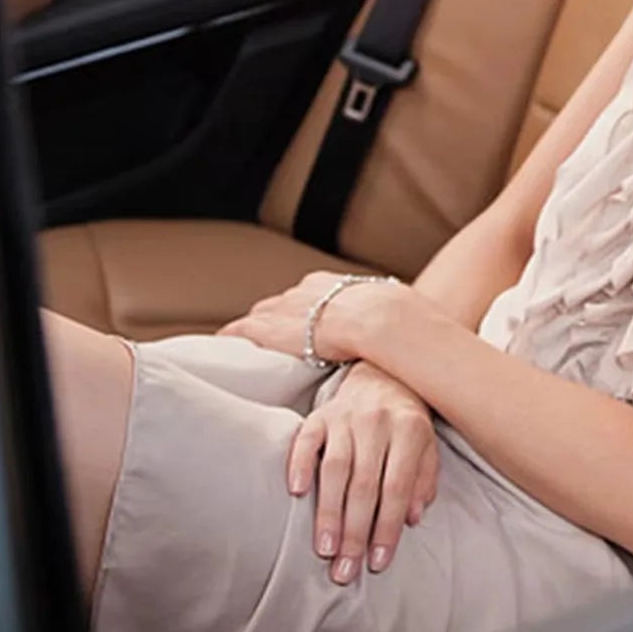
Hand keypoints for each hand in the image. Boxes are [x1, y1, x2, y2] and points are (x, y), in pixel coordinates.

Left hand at [218, 269, 403, 363]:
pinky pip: (240, 331)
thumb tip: (412, 330)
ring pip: (259, 316)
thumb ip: (389, 318)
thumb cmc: (392, 317)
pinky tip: (220, 347)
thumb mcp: (391, 310)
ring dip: (251, 329)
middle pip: (280, 303)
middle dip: (273, 317)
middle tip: (270, 335)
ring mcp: (284, 307)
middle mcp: (303, 290)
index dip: (304, 310)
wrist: (378, 318)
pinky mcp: (270, 328)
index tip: (304, 322)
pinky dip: (231, 338)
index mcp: (331, 284)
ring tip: (242, 345)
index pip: (309, 295)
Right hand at [289, 360, 439, 582]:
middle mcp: (377, 422)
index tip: (378, 562)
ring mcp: (346, 416)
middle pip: (364, 484)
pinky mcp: (320, 413)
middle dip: (354, 532)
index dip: (387, 527)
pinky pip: (306, 439)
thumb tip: (413, 517)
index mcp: (409, 430)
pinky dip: (300, 464)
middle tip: (345, 569)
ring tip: (324, 549)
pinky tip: (297, 492)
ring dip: (328, 512)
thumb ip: (423, 480)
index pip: (397, 487)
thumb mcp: (428, 446)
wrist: (384, 371)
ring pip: (335, 468)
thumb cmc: (408, 421)